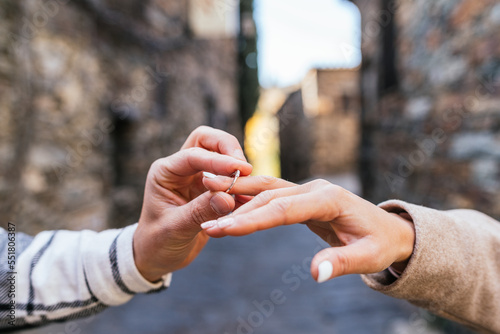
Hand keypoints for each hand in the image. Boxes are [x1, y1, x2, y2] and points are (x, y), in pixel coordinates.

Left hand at [133, 126, 252, 281]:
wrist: (157, 257)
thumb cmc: (157, 242)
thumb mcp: (175, 228)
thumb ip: (200, 212)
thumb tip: (228, 198)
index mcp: (165, 172)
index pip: (194, 155)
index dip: (218, 160)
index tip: (240, 169)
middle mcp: (181, 169)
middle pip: (207, 140)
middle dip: (228, 148)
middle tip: (246, 168)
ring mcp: (197, 176)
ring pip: (221, 154)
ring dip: (236, 165)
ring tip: (251, 184)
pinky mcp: (210, 188)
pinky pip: (229, 177)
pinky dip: (241, 184)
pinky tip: (251, 197)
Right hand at [200, 176, 414, 282]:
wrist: (389, 230)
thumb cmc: (379, 245)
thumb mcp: (367, 257)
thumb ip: (341, 263)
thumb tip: (314, 274)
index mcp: (329, 199)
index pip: (284, 209)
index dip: (253, 219)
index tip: (225, 229)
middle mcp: (315, 188)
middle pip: (270, 197)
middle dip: (237, 211)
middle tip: (208, 225)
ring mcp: (308, 189)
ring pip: (267, 190)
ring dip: (238, 196)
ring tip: (209, 199)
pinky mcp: (303, 196)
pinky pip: (272, 193)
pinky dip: (249, 196)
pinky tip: (229, 198)